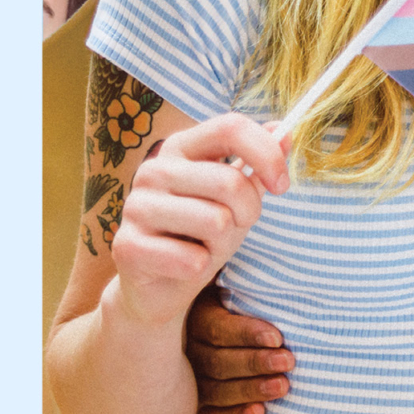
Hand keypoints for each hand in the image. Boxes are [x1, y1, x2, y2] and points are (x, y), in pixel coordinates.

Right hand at [110, 113, 288, 332]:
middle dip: (249, 212)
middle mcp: (153, 170)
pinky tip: (182, 266)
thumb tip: (286, 131)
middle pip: (229, 181)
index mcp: (180, 147)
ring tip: (203, 246)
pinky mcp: (127, 245)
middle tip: (236, 227)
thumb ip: (257, 166)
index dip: (266, 154)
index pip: (229, 127)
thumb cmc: (201, 235)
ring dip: (222, 244)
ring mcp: (136, 206)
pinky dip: (200, 268)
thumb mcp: (236, 199)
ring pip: (214, 222)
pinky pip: (192, 259)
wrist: (160, 286)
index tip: (282, 185)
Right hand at [187, 283, 295, 413]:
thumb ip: (254, 279)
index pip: (217, 328)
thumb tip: (288, 258)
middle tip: (288, 361)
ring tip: (283, 386)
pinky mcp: (196, 406)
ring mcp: (188, 381)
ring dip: (251, 390)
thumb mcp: (242, 283)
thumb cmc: (244, 299)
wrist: (230, 326)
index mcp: (195, 315)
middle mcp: (186, 350)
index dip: (247, 333)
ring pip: (214, 390)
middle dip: (255, 362)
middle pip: (216, 361)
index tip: (278, 336)